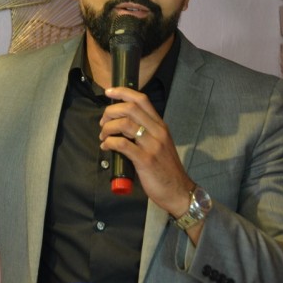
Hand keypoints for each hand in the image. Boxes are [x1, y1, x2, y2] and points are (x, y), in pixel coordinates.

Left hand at [99, 86, 193, 216]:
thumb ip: (146, 132)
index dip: (123, 92)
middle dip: (111, 111)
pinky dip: (109, 143)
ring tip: (103, 136)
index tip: (109, 91)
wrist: (179, 191)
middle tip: (103, 123)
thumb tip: (122, 125)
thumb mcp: (160, 144)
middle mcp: (158, 131)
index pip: (142, 100)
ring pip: (124, 124)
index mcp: (160, 125)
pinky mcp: (145, 160)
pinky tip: (106, 147)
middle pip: (130, 108)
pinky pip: (122, 145)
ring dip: (108, 128)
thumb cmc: (166, 169)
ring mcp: (152, 145)